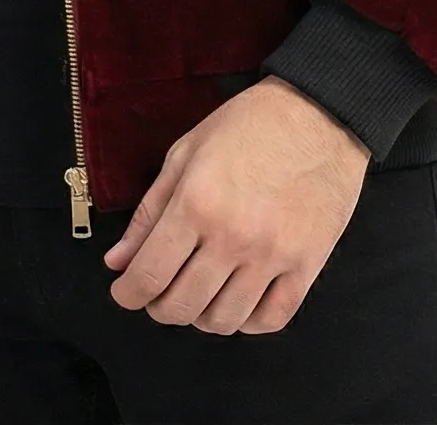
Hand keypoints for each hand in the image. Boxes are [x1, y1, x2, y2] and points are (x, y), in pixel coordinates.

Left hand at [102, 75, 370, 334]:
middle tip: (159, 292)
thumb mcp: (186, 152)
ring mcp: (272, 255)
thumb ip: (149, 211)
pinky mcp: (307, 265)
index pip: (149, 275)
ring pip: (224, 321)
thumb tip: (117, 261)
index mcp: (196, 202)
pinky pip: (270, 320)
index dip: (128, 293)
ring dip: (201, 316)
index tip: (125, 291)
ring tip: (199, 293)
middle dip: (159, 307)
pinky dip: (246, 321)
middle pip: (181, 306)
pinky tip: (237, 300)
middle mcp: (232, 236)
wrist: (319, 113)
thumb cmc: (249, 124)